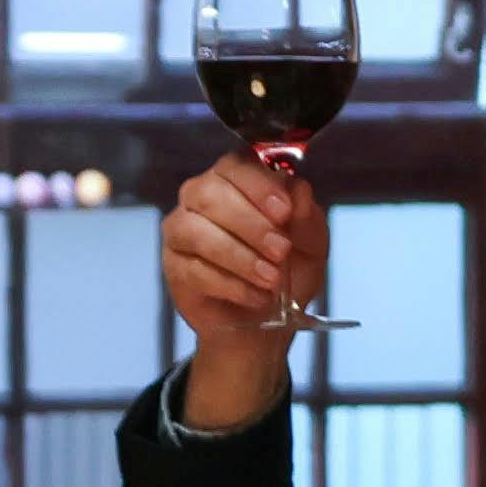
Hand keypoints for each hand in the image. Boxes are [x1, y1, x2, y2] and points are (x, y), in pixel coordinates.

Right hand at [160, 154, 324, 431]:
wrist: (268, 321)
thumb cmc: (288, 270)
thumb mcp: (311, 244)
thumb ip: (306, 216)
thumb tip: (298, 191)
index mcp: (237, 179)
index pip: (236, 166)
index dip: (259, 186)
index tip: (284, 212)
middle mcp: (201, 195)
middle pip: (210, 194)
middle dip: (250, 224)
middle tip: (281, 251)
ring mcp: (182, 229)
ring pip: (196, 231)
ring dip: (239, 256)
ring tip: (270, 279)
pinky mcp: (174, 265)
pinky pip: (193, 269)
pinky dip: (230, 285)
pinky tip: (255, 295)